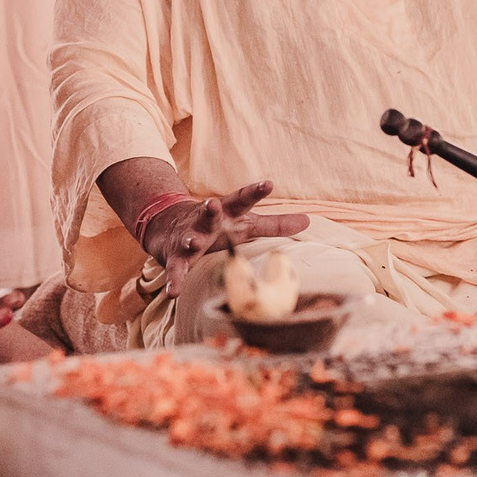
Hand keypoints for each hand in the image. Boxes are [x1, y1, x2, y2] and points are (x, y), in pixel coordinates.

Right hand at [143, 182, 309, 296]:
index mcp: (226, 212)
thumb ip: (276, 224)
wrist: (168, 226)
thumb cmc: (218, 225)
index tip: (269, 184)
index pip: (242, 199)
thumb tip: (309, 220)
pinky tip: (173, 292)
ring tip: (192, 243)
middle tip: (213, 204)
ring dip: (190, 241)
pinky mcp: (175, 257)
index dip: (255, 191)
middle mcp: (205, 222)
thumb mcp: (246, 223)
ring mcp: (188, 238)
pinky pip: (176, 270)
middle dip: (210, 209)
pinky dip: (175, 280)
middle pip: (208, 214)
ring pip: (188, 239)